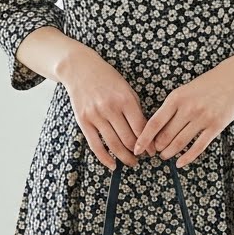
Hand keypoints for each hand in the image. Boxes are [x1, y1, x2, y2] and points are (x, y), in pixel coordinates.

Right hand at [57, 50, 146, 168]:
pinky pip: (95, 145)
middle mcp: (110, 108)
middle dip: (138, 152)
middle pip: (128, 139)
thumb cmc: (108, 79)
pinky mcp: (83, 121)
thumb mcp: (127, 89)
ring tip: (132, 162)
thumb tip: (146, 133)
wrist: (81, 69)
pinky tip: (112, 165)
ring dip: (124, 157)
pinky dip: (104, 158)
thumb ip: (136, 110)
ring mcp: (96, 116)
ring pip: (113, 144)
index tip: (153, 152)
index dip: (149, 143)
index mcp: (125, 100)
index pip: (141, 128)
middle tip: (143, 158)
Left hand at [133, 61, 233, 168]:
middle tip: (155, 152)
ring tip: (165, 156)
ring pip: (180, 143)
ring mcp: (202, 118)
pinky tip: (180, 163)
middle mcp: (188, 108)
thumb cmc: (206, 85)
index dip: (144, 139)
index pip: (154, 123)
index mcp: (176, 98)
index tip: (137, 148)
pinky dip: (187, 157)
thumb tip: (156, 130)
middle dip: (157, 147)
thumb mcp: (183, 91)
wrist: (233, 79)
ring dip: (170, 153)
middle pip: (166, 135)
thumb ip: (171, 108)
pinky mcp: (216, 126)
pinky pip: (198, 147)